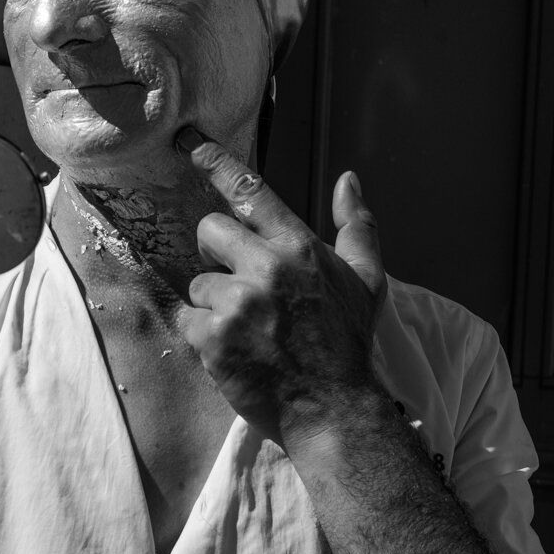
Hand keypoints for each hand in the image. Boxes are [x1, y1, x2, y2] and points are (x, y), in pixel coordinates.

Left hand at [174, 129, 387, 443]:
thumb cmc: (347, 344)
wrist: (333, 409)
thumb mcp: (366, 281)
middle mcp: (268, 268)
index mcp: (300, 248)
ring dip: (214, 306)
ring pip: (198, 284)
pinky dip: (203, 337)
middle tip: (241, 286)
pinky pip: (187, 319)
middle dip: (217, 256)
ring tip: (248, 331)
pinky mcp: (214, 338)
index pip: (250, 193)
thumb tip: (348, 180)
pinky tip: (233, 352)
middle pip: (208, 231)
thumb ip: (357, 227)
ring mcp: (238, 304)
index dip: (217, 164)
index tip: (191, 144)